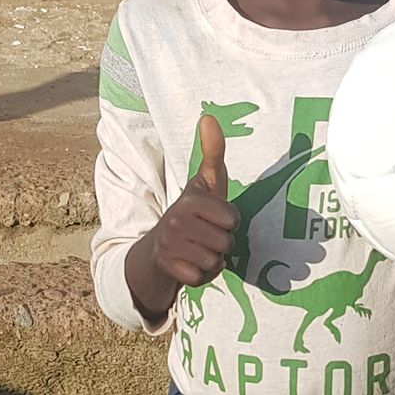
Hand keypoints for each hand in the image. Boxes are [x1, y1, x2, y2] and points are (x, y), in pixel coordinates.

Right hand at [124, 114, 238, 318]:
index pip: (232, 220)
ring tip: (200, 248)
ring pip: (214, 261)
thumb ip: (213, 151)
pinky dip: (202, 275)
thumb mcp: (206, 182)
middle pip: (226, 243)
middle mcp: (176, 220)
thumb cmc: (194, 211)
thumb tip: (209, 116)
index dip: (229, 221)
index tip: (214, 217)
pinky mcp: (168, 268)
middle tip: (207, 235)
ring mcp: (170, 246)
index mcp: (190, 199)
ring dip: (213, 259)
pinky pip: (202, 277)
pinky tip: (193, 264)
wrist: (161, 244)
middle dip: (223, 243)